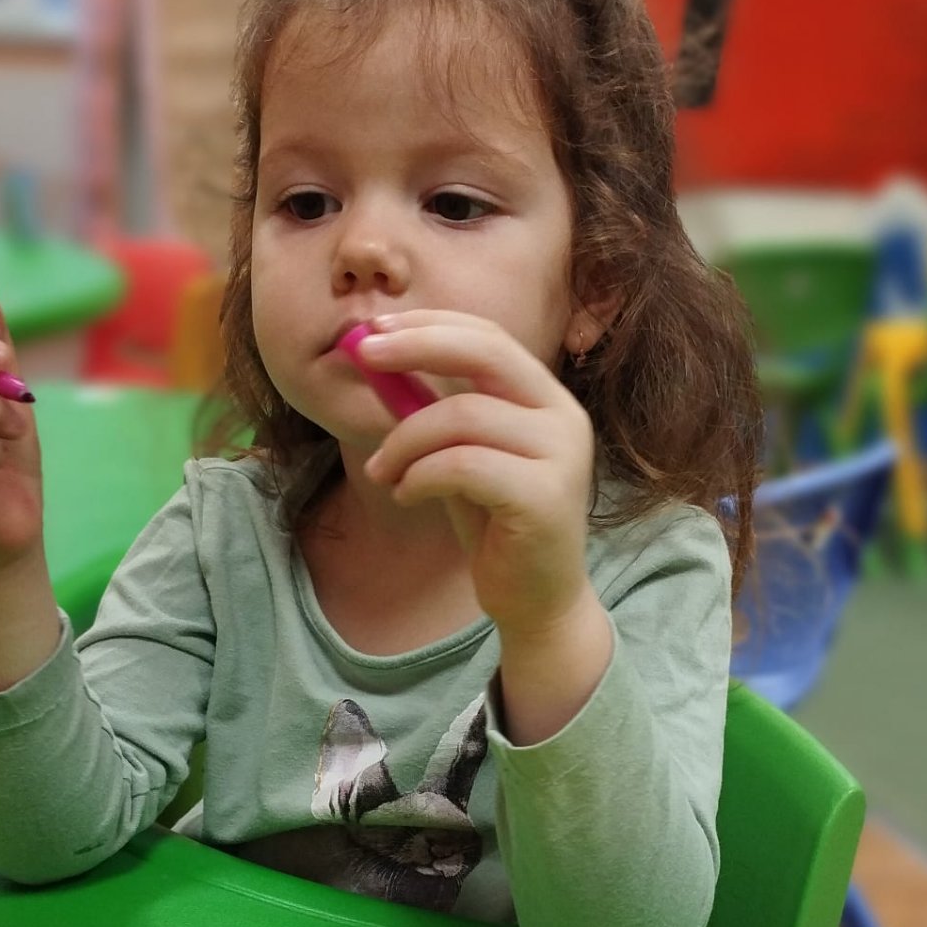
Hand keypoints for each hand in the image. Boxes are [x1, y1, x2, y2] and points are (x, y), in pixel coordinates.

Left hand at [358, 311, 597, 640]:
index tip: (372, 330)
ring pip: (464, 415)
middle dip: (416, 346)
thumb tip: (374, 355)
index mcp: (546, 398)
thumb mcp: (458, 455)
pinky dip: (421, 475)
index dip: (429, 325)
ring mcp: (562, 455)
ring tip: (382, 472)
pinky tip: (406, 494)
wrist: (536, 601)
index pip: (489, 336)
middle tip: (362, 356)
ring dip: (405, 440)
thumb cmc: (494, 525)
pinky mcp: (546, 496)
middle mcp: (564, 416)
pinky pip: (465, 465)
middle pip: (487, 351)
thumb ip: (433, 408)